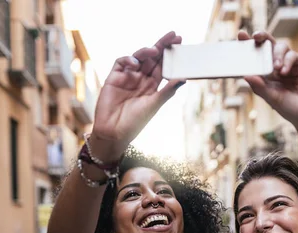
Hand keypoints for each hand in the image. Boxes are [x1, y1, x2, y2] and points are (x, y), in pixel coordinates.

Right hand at [90, 32, 183, 160]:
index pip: (163, 66)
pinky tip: (135, 64)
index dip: (170, 54)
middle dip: (162, 46)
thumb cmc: (135, 122)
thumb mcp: (154, 106)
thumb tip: (184, 79)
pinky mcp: (114, 78)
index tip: (180, 42)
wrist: (113, 132)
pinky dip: (128, 60)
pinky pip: (121, 63)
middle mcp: (140, 80)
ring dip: (147, 52)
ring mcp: (127, 78)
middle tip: (173, 35)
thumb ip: (167, 91)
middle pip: (152, 58)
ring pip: (138, 58)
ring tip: (155, 50)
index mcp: (152, 86)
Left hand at [239, 31, 297, 128]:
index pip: (255, 57)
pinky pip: (293, 55)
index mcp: (266, 75)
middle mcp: (276, 67)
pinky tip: (285, 71)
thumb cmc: (289, 109)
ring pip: (281, 47)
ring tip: (276, 68)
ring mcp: (290, 64)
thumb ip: (260, 87)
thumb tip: (245, 75)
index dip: (248, 45)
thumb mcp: (272, 98)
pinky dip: (287, 61)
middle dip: (262, 38)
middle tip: (255, 36)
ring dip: (276, 55)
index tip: (240, 35)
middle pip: (268, 46)